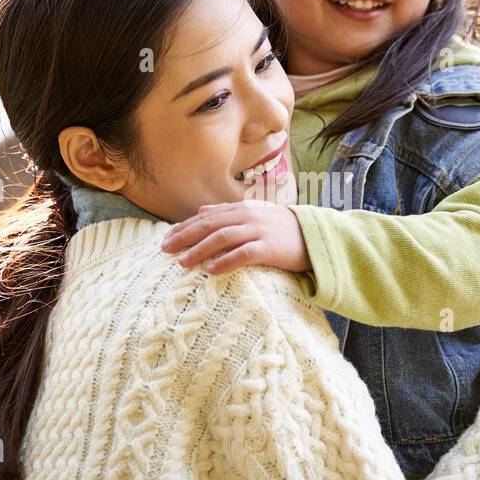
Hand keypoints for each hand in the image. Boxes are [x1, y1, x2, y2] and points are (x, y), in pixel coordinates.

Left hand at [160, 200, 312, 275]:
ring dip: (200, 249)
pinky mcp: (270, 248)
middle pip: (210, 225)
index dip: (184, 227)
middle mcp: (248, 217)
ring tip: (183, 262)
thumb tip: (201, 210)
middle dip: (185, 237)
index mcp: (242, 209)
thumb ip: (227, 212)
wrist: (314, 237)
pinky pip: (244, 254)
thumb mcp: (253, 215)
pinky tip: (211, 270)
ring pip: (223, 237)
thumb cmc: (281, 229)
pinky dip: (226, 261)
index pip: (206, 217)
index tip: (166, 238)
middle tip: (165, 249)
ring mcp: (259, 231)